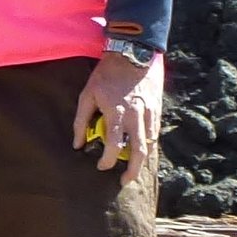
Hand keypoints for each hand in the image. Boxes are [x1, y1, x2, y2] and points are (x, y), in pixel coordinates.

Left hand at [73, 50, 163, 184]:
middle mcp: (137, 116)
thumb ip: (81, 120)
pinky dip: (148, 145)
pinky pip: (155, 134)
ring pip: (150, 145)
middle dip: (133, 171)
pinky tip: (141, 150)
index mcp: (117, 113)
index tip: (101, 167)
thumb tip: (78, 144)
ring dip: (141, 160)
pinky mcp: (158, 111)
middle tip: (124, 181)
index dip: (108, 160)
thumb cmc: (106, 75)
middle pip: (139, 152)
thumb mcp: (87, 94)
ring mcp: (150, 114)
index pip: (114, 145)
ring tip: (131, 168)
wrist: (133, 55)